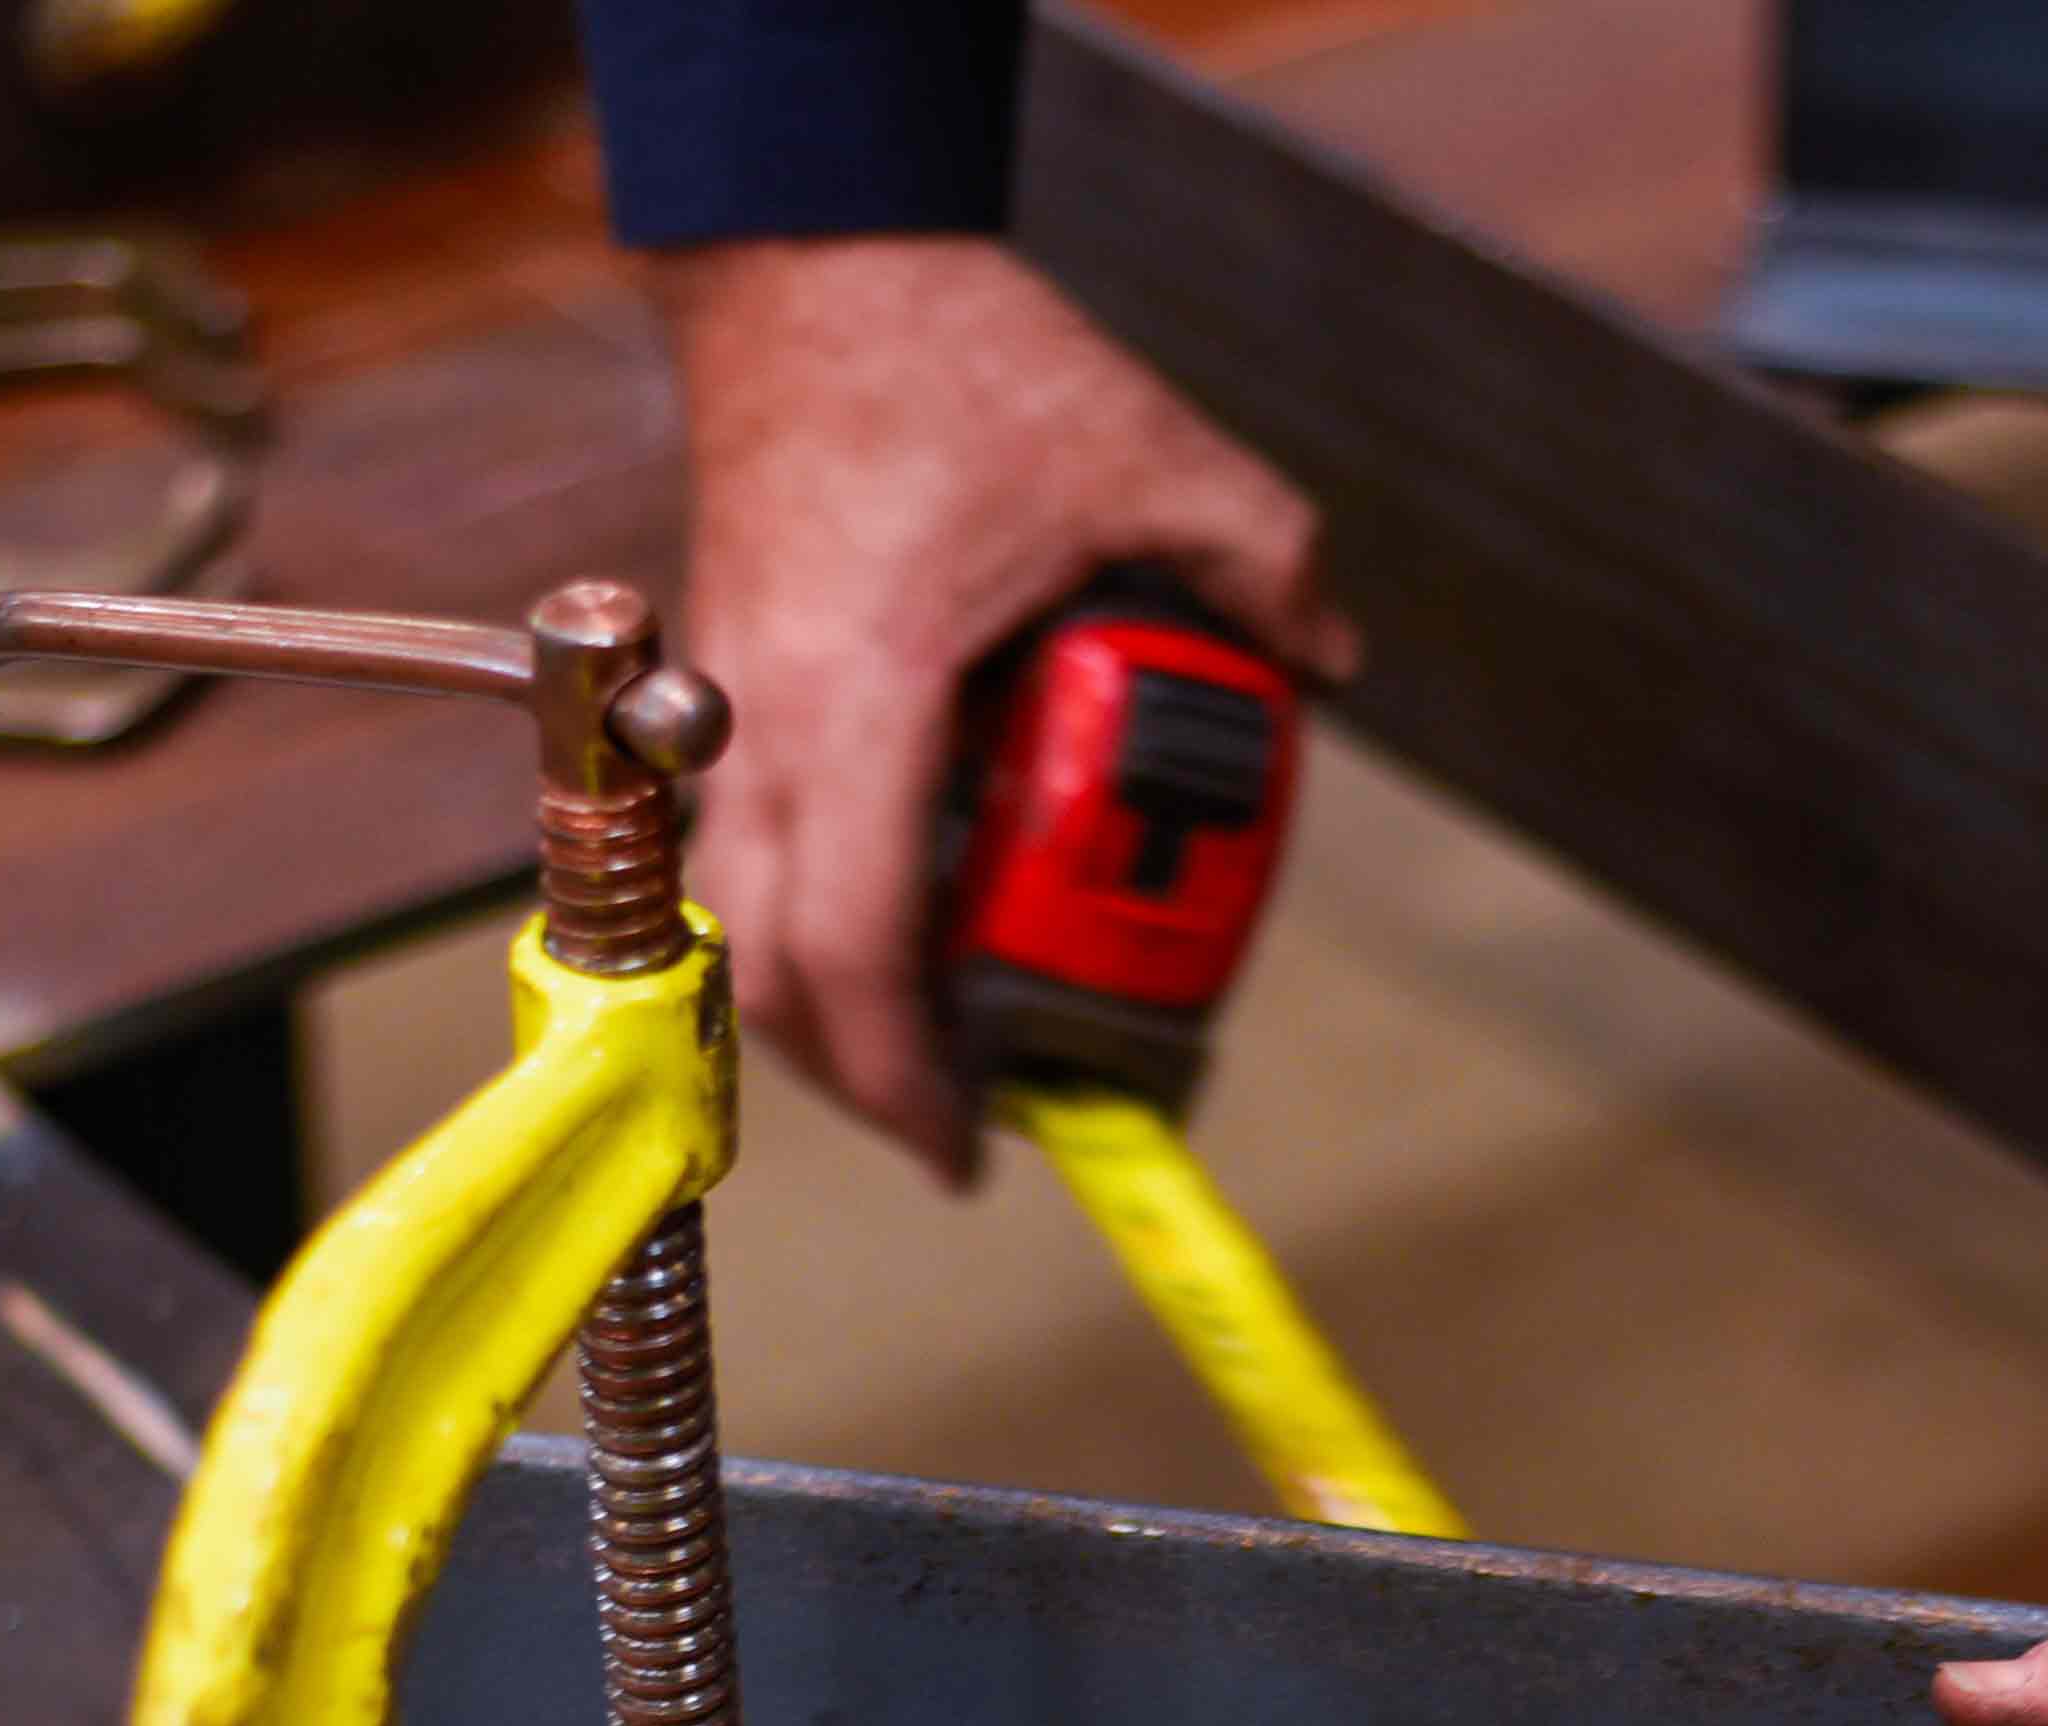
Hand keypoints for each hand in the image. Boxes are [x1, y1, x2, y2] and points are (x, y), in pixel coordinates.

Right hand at [640, 237, 1360, 1177]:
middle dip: (864, 1077)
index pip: (856, 940)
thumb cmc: (952, 352)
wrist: (807, 256)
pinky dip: (796, 920)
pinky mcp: (718, 686)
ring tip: (930, 1045)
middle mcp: (767, 721)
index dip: (909, 1074)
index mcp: (867, 691)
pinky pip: (733, 852)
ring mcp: (724, 707)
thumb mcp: (1150, 452)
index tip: (972, 1145)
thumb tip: (1330, 660)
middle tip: (965, 1122)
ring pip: (734, 923)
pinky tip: (884, 921)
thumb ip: (1263, 556)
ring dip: (825, 1008)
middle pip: (771, 972)